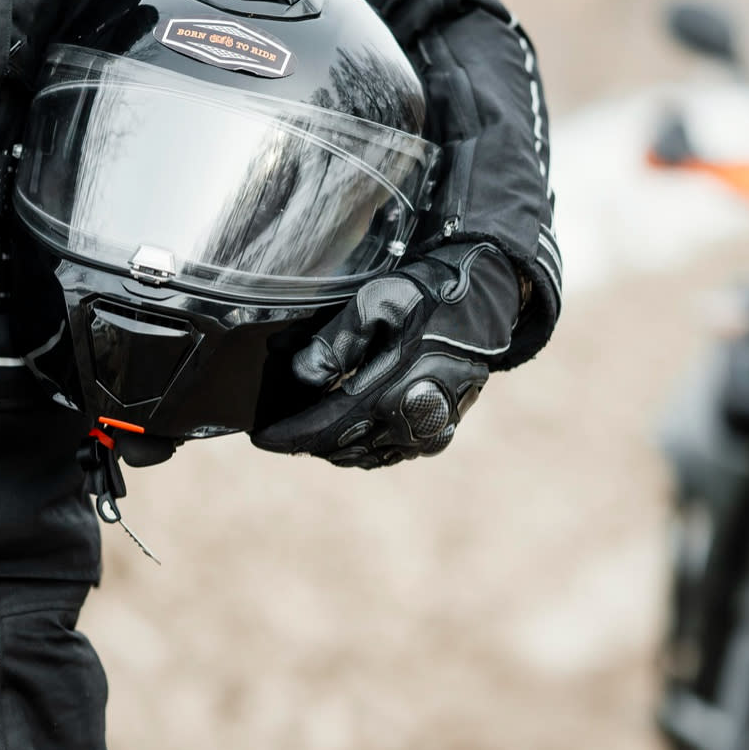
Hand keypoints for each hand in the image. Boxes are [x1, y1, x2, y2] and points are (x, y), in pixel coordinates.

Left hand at [252, 243, 518, 468]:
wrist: (488, 300)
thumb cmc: (431, 295)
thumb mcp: (376, 303)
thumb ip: (334, 343)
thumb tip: (300, 376)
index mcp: (395, 392)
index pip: (326, 427)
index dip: (289, 434)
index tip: (260, 437)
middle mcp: (413, 423)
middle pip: (341, 446)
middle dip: (305, 440)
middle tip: (277, 428)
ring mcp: (428, 434)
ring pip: (364, 455)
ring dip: (331, 444)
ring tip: (305, 428)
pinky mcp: (439, 434)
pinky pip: (388, 453)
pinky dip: (361, 446)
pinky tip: (345, 431)